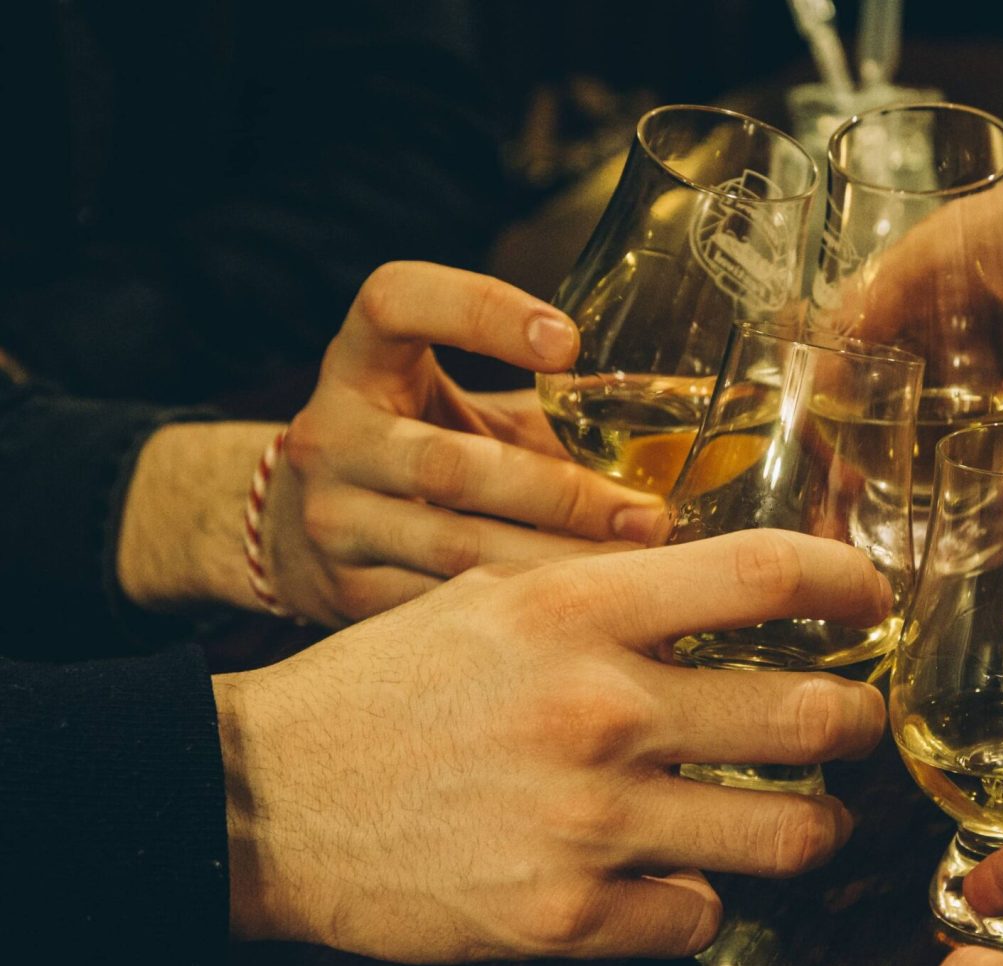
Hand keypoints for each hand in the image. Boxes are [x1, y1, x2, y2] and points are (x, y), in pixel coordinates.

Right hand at [217, 529, 892, 960]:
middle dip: (857, 720)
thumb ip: (609, 591)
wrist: (266, 800)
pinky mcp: (565, 917)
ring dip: (814, 824)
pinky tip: (677, 878)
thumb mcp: (493, 598)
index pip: (764, 575)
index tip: (874, 598)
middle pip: (808, 714)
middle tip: (856, 719)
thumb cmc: (385, 688)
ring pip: (786, 834)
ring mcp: (586, 822)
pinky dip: (701, 900)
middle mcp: (598, 711)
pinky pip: (698, 915)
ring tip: (808, 815)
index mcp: (578, 611)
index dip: (847, 582)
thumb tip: (726, 589)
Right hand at [265, 261, 665, 624]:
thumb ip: (557, 407)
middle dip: (560, 496)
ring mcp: (331, 515)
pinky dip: (514, 615)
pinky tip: (581, 625)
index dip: (478, 312)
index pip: (398, 301)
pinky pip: (440, 606)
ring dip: (551, 564)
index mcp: (362, 359)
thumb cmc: (424, 448)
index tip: (568, 342)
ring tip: (636, 576)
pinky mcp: (343, 588)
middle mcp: (334, 432)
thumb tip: (698, 406)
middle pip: (450, 465)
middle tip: (648, 516)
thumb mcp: (467, 409)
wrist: (302, 527)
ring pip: (451, 546)